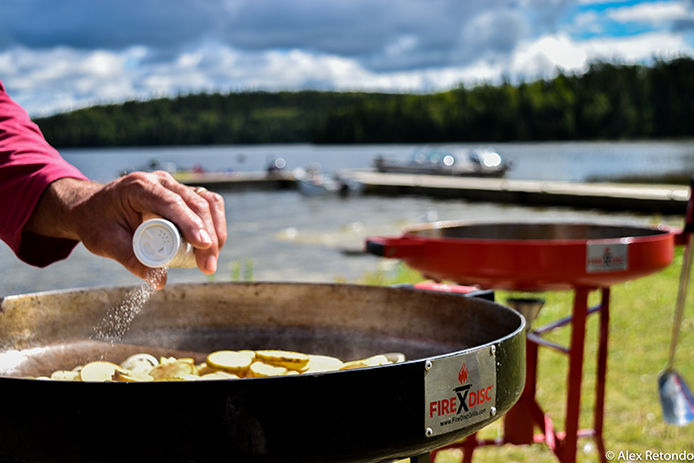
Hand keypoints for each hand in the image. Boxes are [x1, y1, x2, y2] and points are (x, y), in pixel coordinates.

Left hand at [25, 171, 226, 287]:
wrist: (91, 208)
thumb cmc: (96, 223)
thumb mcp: (107, 243)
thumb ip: (132, 260)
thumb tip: (159, 282)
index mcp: (139, 187)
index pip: (172, 203)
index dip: (191, 224)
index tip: (204, 246)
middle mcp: (160, 181)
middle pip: (196, 203)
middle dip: (208, 236)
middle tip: (208, 267)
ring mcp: (174, 186)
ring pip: (208, 202)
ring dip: (216, 231)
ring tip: (211, 260)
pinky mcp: (182, 195)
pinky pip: (207, 204)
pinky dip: (214, 224)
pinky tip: (212, 245)